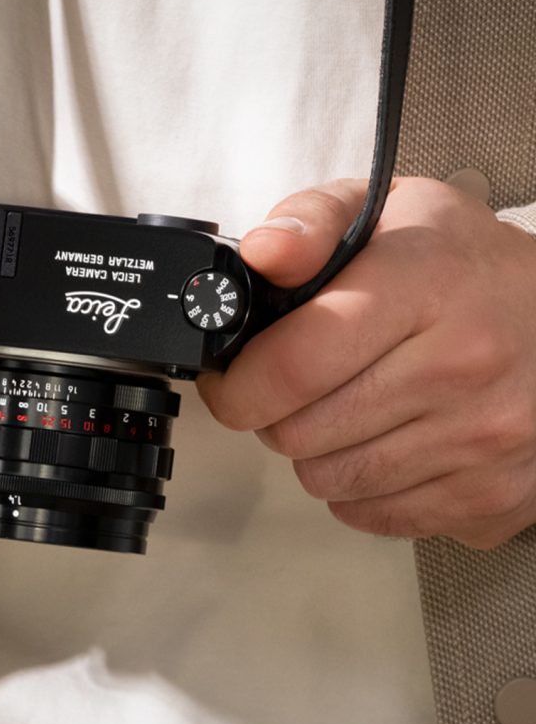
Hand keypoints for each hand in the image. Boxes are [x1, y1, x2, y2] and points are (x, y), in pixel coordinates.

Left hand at [197, 177, 535, 548]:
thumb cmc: (467, 263)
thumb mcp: (390, 207)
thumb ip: (310, 220)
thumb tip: (260, 254)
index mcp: (426, 286)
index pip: (292, 366)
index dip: (236, 384)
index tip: (228, 380)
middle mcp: (463, 367)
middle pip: (299, 433)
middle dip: (273, 414)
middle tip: (294, 387)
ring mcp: (485, 439)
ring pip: (331, 482)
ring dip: (315, 452)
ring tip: (344, 407)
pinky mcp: (495, 494)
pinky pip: (376, 516)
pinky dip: (361, 488)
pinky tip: (383, 440)